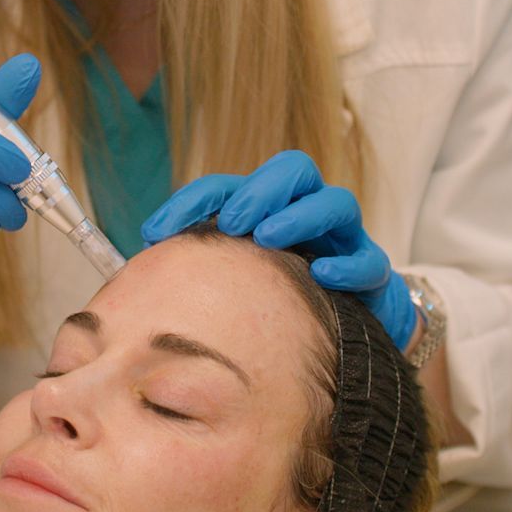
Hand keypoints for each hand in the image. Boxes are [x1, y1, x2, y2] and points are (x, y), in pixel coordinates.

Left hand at [141, 150, 416, 349]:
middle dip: (260, 190)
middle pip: (293, 171)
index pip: (227, 187)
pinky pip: (369, 261)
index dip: (192, 201)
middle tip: (232, 221)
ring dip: (299, 215)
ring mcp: (344, 240)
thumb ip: (198, 273)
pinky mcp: (373, 276)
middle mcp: (306, 215)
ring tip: (268, 236)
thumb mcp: (234, 284)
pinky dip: (348, 264)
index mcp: (267, 212)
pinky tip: (322, 275)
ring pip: (336, 203)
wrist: (347, 340)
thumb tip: (138, 279)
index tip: (155, 232)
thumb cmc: (279, 304)